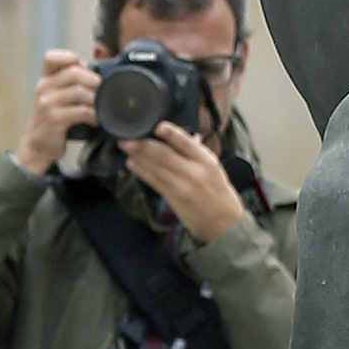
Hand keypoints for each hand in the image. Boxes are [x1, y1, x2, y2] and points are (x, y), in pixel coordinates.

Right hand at [14, 50, 97, 177]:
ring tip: (102, 107)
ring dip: (96, 99)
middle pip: (74, 73)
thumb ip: (72, 82)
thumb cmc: (55, 117)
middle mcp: (43, 88)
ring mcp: (47, 103)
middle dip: (93, 80)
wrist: (39, 145)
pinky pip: (81, 111)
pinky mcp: (54, 119)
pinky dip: (94, 115)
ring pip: (80, 92)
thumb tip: (99, 72)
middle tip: (103, 89)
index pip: (51, 57)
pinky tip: (96, 119)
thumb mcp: (58, 95)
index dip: (69, 57)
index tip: (84, 65)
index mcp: (45, 78)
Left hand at [130, 121, 246, 245]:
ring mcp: (182, 186)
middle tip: (127, 136)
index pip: (187, 143)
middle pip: (165, 155)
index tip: (158, 125)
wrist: (223, 223)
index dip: (171, 133)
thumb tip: (182, 134)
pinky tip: (132, 164)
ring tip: (125, 146)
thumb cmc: (219, 191)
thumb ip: (196, 152)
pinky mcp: (172, 198)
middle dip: (144, 145)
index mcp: (207, 161)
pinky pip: (154, 182)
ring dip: (138, 156)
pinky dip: (141, 171)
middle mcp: (194, 172)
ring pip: (156, 168)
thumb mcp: (214, 167)